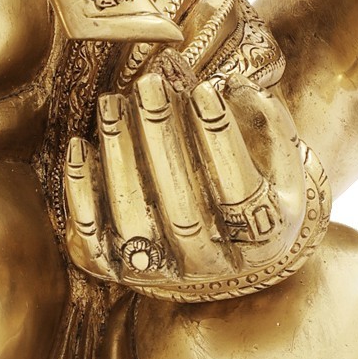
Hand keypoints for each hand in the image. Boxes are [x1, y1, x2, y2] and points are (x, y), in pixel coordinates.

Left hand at [63, 67, 314, 298]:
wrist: (222, 248)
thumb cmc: (254, 185)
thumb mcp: (277, 158)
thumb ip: (265, 121)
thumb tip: (232, 85)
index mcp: (261, 241)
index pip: (240, 191)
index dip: (222, 141)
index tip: (204, 90)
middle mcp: (210, 266)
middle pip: (183, 209)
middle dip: (162, 139)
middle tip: (149, 85)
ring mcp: (160, 273)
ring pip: (133, 224)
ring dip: (119, 159)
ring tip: (112, 104)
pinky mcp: (114, 270)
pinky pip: (89, 239)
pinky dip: (81, 193)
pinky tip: (80, 146)